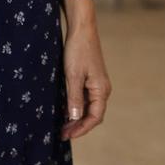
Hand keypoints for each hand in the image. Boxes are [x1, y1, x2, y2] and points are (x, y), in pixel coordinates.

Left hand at [60, 19, 111, 140]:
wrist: (81, 29)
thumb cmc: (78, 51)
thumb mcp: (73, 76)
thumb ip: (74, 98)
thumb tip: (75, 119)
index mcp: (101, 90)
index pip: (94, 118)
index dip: (81, 129)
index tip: (68, 136)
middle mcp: (102, 89)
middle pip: (92, 115)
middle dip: (79, 126)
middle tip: (62, 134)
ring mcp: (97, 84)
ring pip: (88, 107)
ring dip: (77, 117)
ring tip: (63, 126)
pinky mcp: (90, 78)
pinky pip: (85, 98)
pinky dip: (76, 106)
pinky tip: (65, 110)